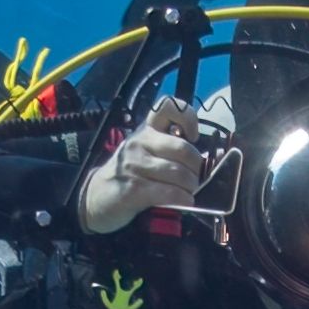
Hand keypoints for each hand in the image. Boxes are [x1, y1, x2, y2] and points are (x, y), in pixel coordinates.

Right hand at [77, 98, 221, 236]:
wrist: (94, 198)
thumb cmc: (128, 175)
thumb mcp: (146, 154)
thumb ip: (171, 150)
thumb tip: (214, 155)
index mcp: (145, 130)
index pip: (168, 106)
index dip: (188, 117)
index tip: (193, 137)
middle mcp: (140, 143)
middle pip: (182, 149)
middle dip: (197, 169)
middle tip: (195, 178)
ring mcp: (135, 165)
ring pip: (179, 174)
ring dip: (191, 187)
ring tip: (188, 192)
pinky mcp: (133, 189)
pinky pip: (169, 193)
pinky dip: (183, 199)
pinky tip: (184, 202)